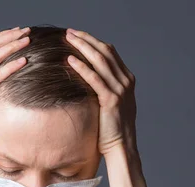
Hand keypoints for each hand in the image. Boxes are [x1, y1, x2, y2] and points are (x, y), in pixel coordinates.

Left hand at [65, 28, 138, 156]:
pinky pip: (94, 79)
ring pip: (100, 61)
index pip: (109, 52)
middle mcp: (126, 81)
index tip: (77, 35)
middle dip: (86, 39)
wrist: (120, 147)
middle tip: (69, 32)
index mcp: (126, 79)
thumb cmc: (110, 128)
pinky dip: (82, 67)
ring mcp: (120, 89)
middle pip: (105, 52)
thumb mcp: (109, 103)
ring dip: (83, 47)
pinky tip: (70, 60)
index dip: (93, 41)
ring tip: (68, 39)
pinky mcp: (111, 100)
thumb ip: (102, 88)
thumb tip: (84, 79)